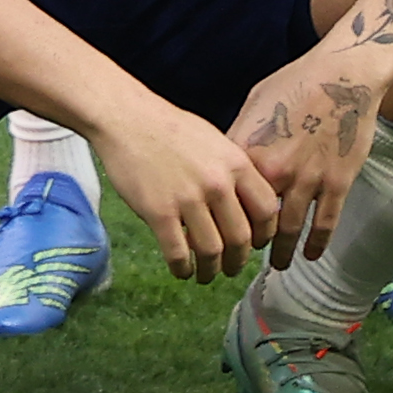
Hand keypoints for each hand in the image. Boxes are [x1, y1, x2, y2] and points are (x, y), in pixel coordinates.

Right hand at [83, 102, 278, 280]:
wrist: (126, 118)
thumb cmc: (169, 127)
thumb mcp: (215, 141)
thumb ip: (233, 171)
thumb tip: (247, 203)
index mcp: (235, 164)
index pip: (266, 211)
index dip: (264, 235)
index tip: (255, 244)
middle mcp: (217, 184)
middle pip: (240, 238)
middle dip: (238, 261)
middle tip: (231, 268)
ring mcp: (187, 199)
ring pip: (211, 251)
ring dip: (211, 270)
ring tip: (206, 274)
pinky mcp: (158, 212)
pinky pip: (177, 252)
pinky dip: (182, 269)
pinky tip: (181, 270)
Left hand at [223, 53, 381, 264]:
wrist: (341, 77)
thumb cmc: (293, 85)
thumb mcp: (254, 106)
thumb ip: (238, 140)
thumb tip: (222, 163)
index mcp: (247, 153)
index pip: (225, 199)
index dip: (218, 219)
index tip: (214, 234)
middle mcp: (275, 173)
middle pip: (254, 221)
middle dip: (248, 243)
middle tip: (244, 258)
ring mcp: (308, 181)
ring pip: (289, 230)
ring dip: (282, 252)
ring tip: (277, 265)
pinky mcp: (337, 184)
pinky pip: (324, 224)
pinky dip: (317, 244)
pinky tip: (310, 255)